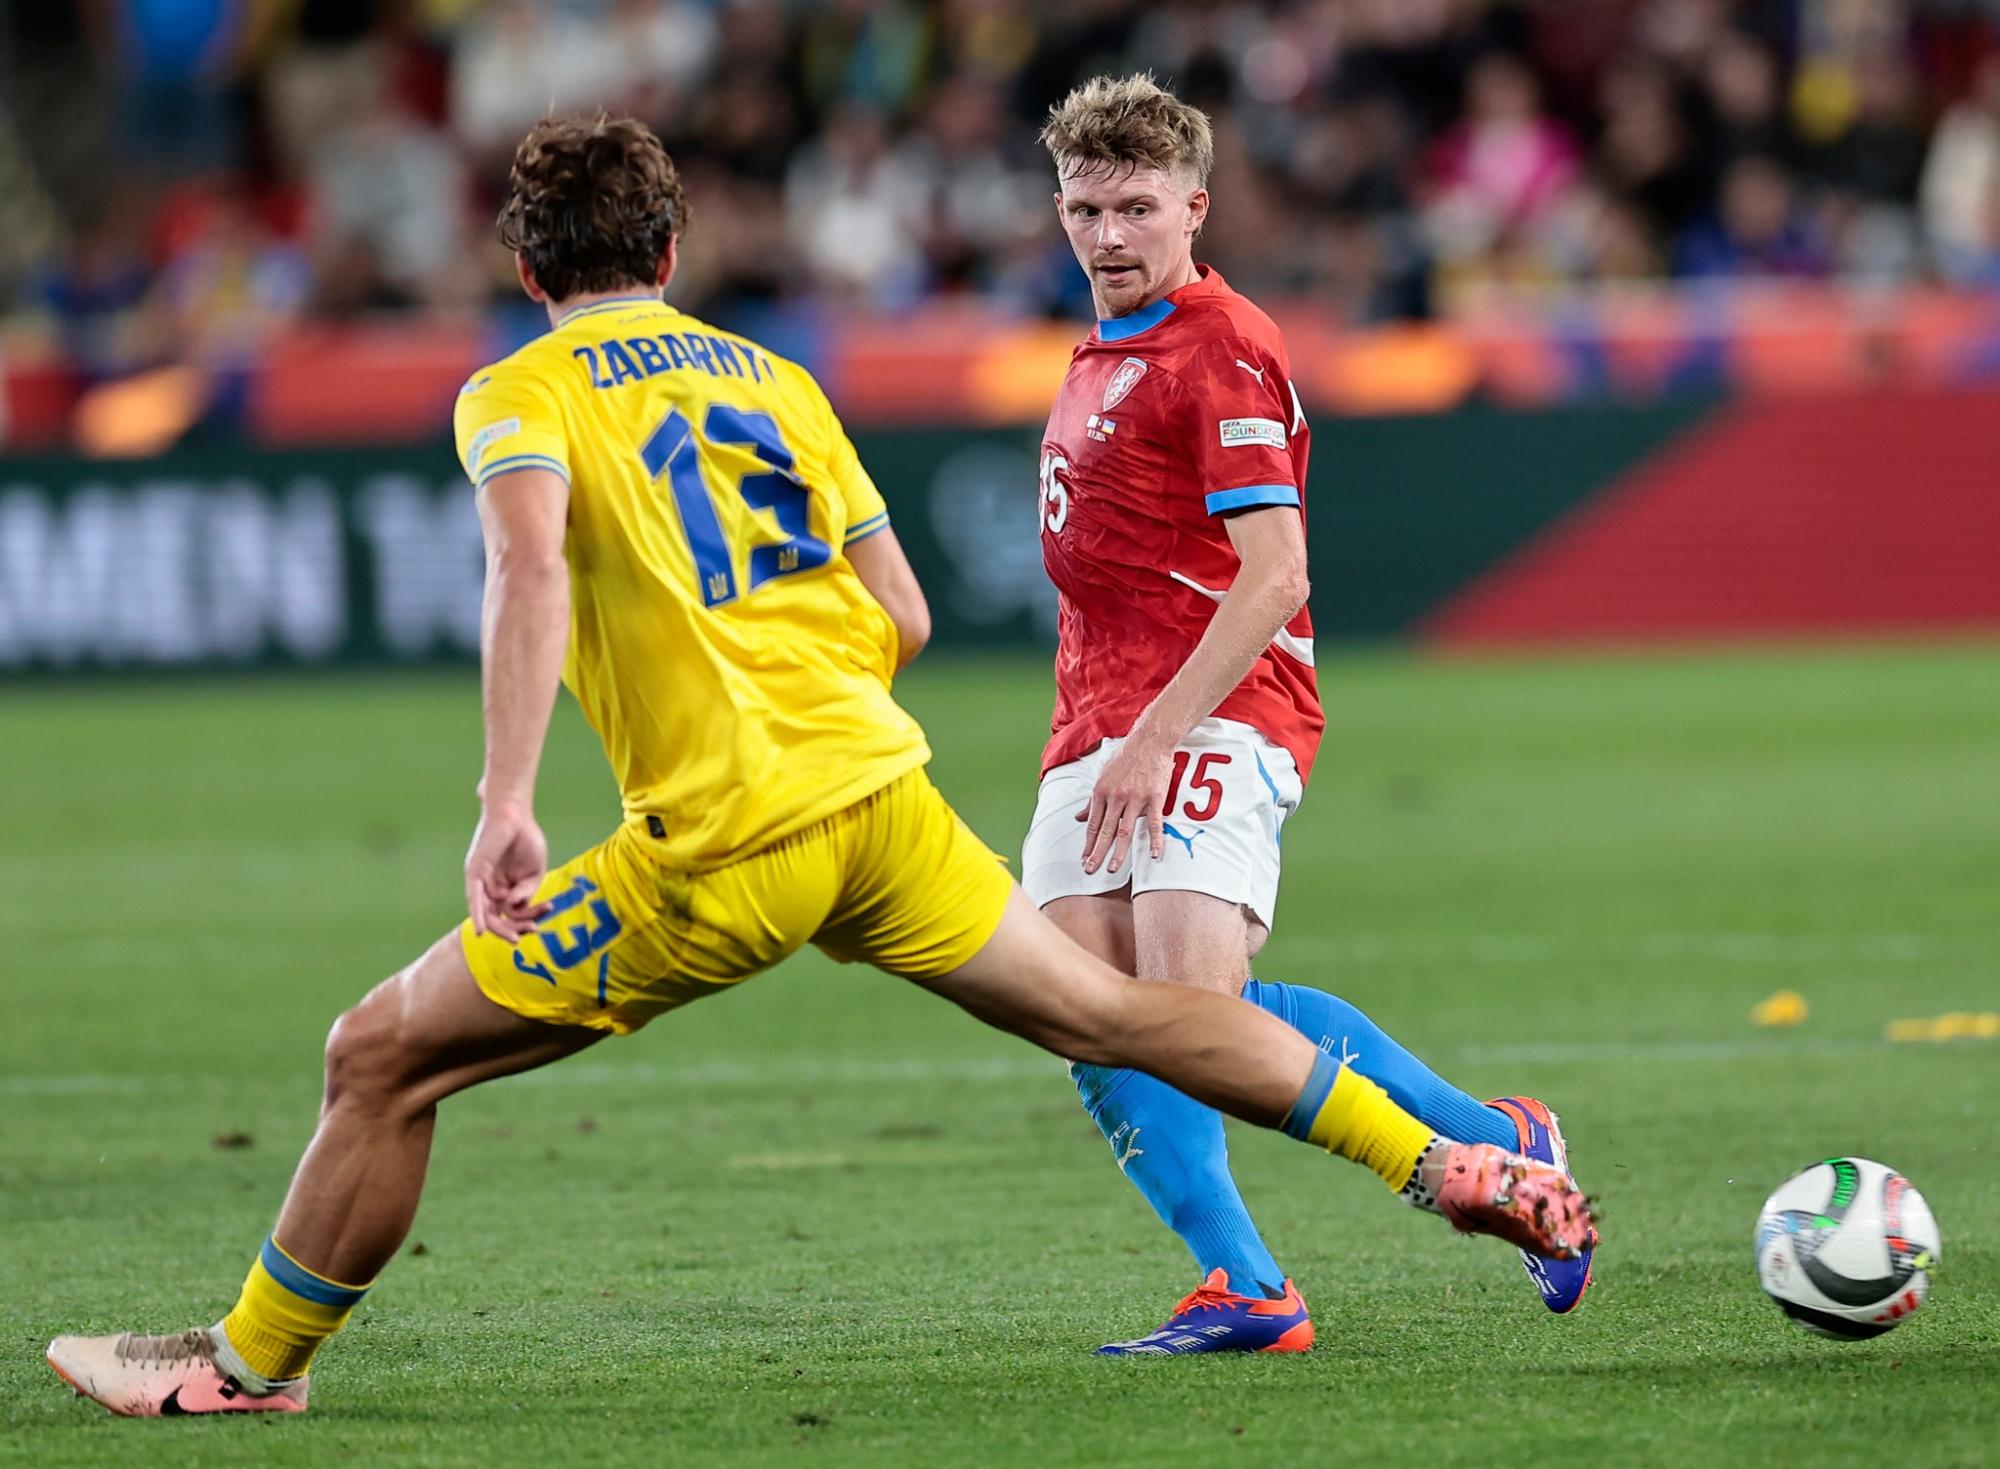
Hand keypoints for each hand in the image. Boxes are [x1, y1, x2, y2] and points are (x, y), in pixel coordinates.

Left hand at [464, 800, 552, 941]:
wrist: (515, 814)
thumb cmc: (526, 840)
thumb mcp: (533, 872)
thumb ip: (526, 892)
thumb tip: (513, 908)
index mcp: (507, 890)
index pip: (514, 914)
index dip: (529, 919)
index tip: (546, 914)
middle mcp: (491, 890)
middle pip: (498, 919)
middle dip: (513, 930)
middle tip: (529, 934)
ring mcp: (482, 883)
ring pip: (487, 914)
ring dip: (499, 929)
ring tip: (514, 939)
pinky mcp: (475, 874)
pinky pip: (474, 899)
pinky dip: (477, 916)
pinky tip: (482, 930)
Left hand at [1077, 734, 1175, 875]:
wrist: (1150, 740)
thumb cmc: (1126, 758)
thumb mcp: (1103, 776)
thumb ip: (1092, 801)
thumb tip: (1078, 818)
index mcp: (1101, 792)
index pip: (1092, 824)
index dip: (1087, 844)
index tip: (1084, 860)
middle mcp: (1116, 797)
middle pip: (1105, 831)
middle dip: (1096, 853)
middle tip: (1090, 871)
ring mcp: (1136, 798)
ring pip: (1125, 831)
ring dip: (1118, 853)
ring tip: (1112, 869)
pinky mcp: (1155, 797)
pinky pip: (1155, 823)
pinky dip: (1154, 840)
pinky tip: (1153, 855)